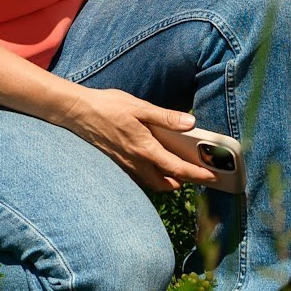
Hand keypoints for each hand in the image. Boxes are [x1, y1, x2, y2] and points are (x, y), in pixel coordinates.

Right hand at [61, 87, 216, 192]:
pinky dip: (151, 175)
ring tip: (179, 170)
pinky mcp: (116, 163)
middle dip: (182, 183)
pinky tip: (154, 162)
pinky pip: (138, 177)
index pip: (176, 168)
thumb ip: (166, 117)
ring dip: (166, 181)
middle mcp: (135, 162)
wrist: (77, 112)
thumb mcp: (140, 107)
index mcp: (144, 148)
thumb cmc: (109, 106)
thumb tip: (190, 124)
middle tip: (197, 174)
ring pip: (150, 182)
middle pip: (164, 183)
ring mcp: (124, 165)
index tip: (212, 177)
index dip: (197, 174)